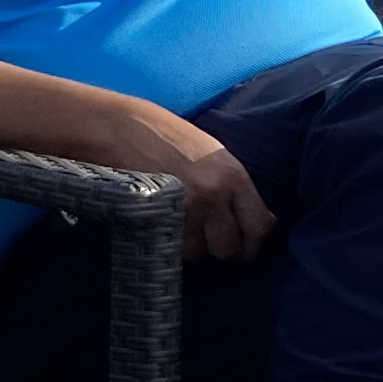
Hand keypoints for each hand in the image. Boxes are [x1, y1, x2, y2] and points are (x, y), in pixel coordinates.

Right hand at [112, 104, 276, 260]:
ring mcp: (184, 209)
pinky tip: (165, 224)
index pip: (259, 228)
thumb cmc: (169, 138)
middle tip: (208, 236)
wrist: (123, 128)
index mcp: (233, 177)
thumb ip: (234, 189)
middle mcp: (213, 195)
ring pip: (199, 253)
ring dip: (192, 246)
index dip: (253, 244)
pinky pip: (174, 249)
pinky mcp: (159, 219)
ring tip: (182, 224)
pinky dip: (171, 243)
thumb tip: (255, 223)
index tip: (245, 246)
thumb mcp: (213, 156)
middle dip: (219, 247)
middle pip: (229, 248)